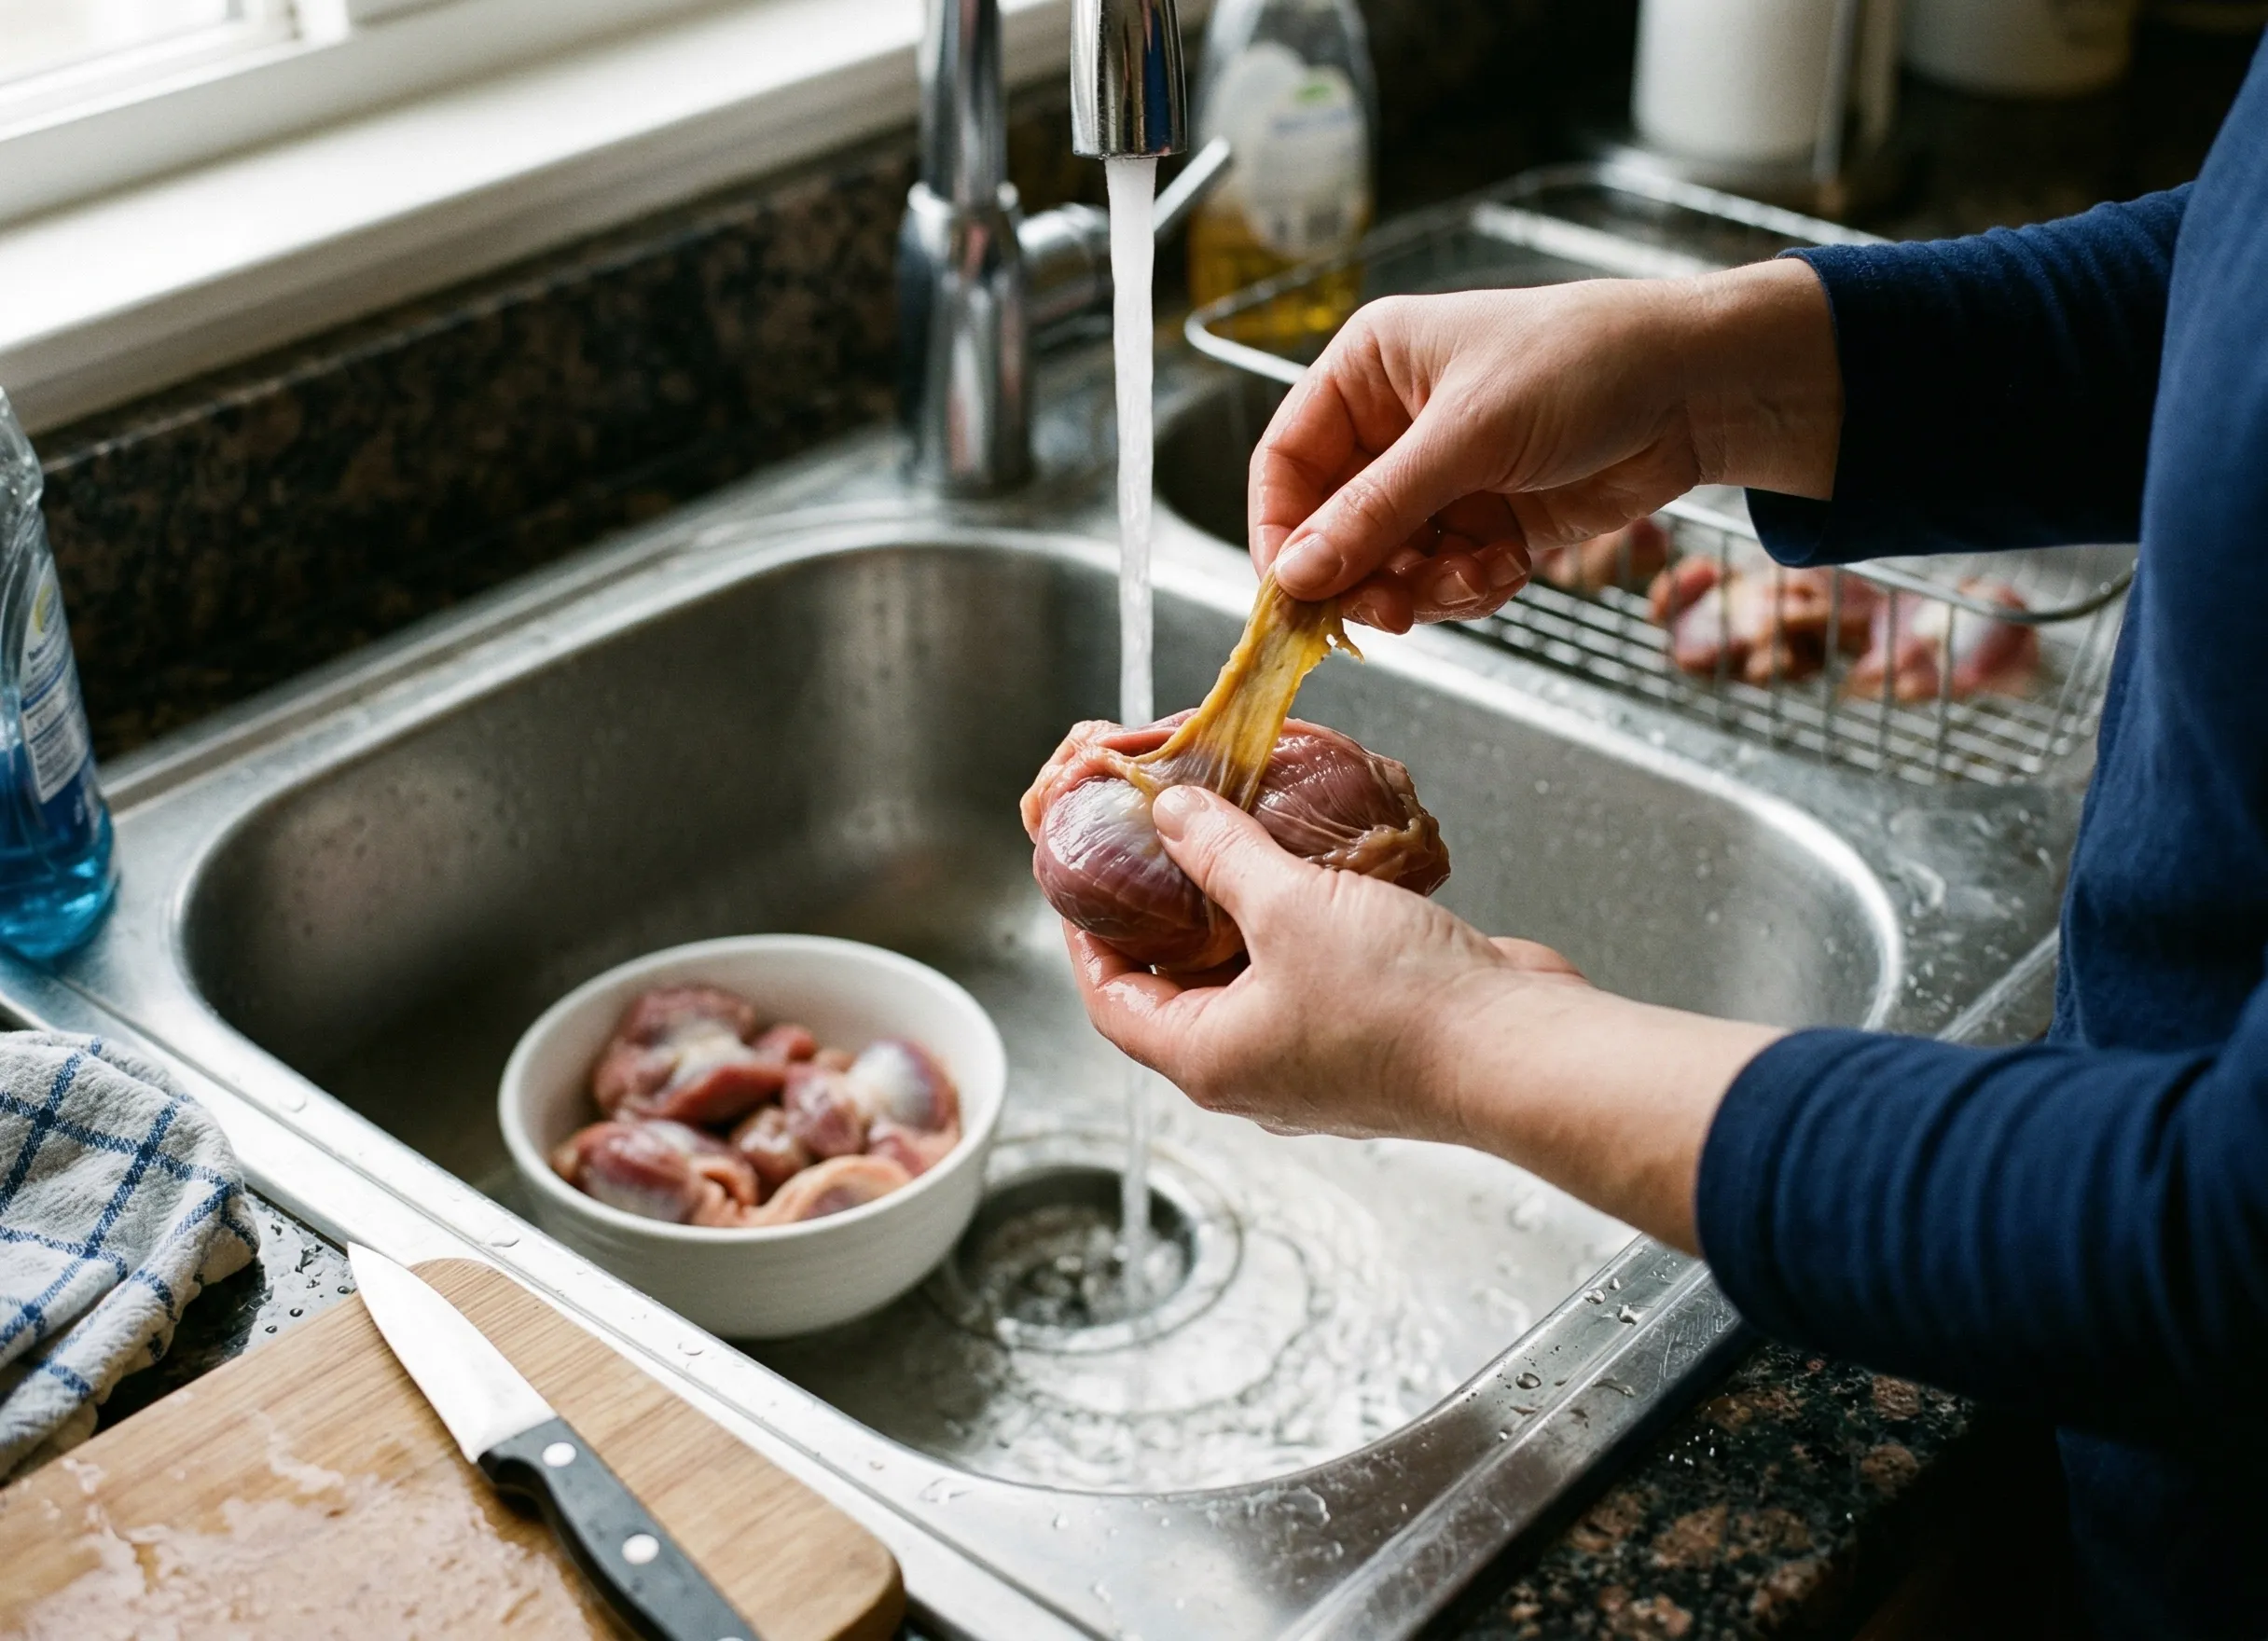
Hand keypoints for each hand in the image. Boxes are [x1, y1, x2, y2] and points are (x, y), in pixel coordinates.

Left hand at [1066, 785, 1585, 1144]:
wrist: (1520, 1050)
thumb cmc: (1400, 1006)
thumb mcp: (1287, 906)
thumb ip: (1221, 854)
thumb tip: (1174, 816)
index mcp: (1209, 1057)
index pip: (1112, 1000)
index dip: (1086, 939)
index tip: (1080, 882)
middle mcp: (1255, 1068)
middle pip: (1178, 987)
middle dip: (1165, 915)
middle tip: (1155, 847)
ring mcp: (1315, 1057)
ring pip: (1251, 976)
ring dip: (1238, 913)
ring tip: (1230, 841)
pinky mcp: (1371, 1033)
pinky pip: (1314, 972)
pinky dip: (1303, 922)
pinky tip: (1314, 868)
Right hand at [1248, 260, 1840, 631]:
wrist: (1698, 389)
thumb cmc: (1586, 366)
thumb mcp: (1470, 435)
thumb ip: (1378, 511)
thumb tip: (1296, 575)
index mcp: (1368, 372)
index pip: (1286, 464)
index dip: (1281, 533)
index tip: (1292, 595)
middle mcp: (1393, 426)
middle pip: (1331, 529)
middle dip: (1363, 576)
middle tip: (1392, 612)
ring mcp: (1441, 479)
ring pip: (1388, 566)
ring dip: (1426, 589)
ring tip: (1478, 576)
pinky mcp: (1485, 522)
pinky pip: (1443, 580)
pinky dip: (1469, 589)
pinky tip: (1510, 567)